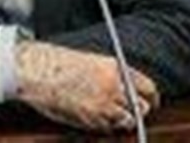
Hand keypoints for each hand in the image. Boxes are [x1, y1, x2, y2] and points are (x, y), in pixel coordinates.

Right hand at [14, 41, 159, 131]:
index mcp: (115, 68)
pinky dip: (104, 126)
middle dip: (137, 111)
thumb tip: (127, 91)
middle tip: (131, 112)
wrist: (38, 71)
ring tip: (107, 113)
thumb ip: (113, 75)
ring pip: (126, 121)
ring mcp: (102, 104)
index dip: (151, 97)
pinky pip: (107, 128)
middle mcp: (113, 86)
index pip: (147, 86)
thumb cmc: (59, 64)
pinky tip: (93, 117)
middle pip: (141, 108)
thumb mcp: (93, 61)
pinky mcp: (90, 119)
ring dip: (121, 120)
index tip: (152, 103)